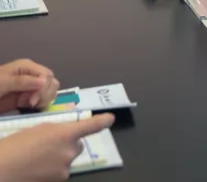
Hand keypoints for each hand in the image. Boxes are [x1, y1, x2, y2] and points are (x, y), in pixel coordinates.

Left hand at [0, 60, 59, 112]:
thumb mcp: (2, 82)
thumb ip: (22, 81)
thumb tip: (43, 82)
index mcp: (27, 67)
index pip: (47, 76)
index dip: (43, 89)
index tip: (31, 101)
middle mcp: (33, 75)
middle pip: (51, 83)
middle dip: (44, 95)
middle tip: (30, 104)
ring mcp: (31, 87)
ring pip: (50, 91)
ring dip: (44, 100)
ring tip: (29, 106)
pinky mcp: (29, 98)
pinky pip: (44, 100)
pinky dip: (42, 105)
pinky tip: (31, 108)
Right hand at [0, 113, 114, 181]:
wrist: (0, 171)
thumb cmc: (13, 147)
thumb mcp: (35, 131)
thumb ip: (54, 131)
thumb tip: (64, 134)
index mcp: (64, 134)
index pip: (91, 126)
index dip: (102, 121)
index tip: (110, 119)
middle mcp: (70, 151)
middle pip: (77, 146)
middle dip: (66, 146)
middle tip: (46, 148)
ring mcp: (65, 169)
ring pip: (67, 161)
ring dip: (57, 160)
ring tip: (35, 161)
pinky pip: (60, 173)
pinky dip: (51, 171)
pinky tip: (35, 171)